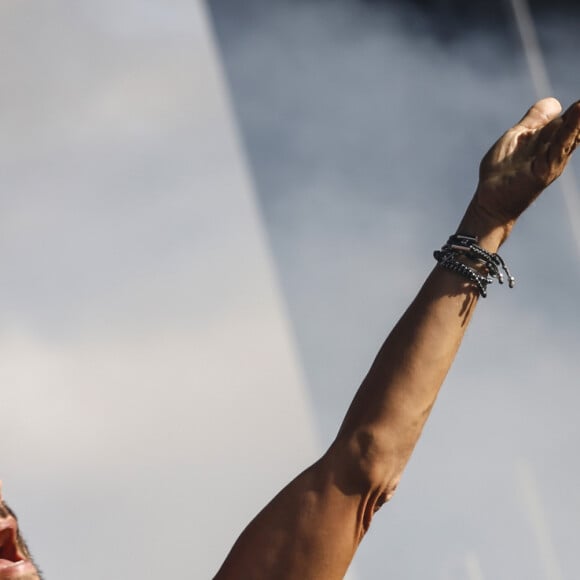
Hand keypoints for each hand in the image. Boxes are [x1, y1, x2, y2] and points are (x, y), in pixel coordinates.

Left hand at [460, 98, 579, 247]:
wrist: (489, 199)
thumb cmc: (501, 171)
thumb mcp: (517, 137)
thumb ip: (534, 121)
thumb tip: (555, 102)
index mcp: (549, 139)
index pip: (570, 118)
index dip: (579, 108)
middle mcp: (555, 149)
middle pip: (576, 124)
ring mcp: (552, 159)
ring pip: (572, 132)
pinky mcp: (545, 169)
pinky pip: (560, 145)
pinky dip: (571, 129)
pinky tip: (579, 110)